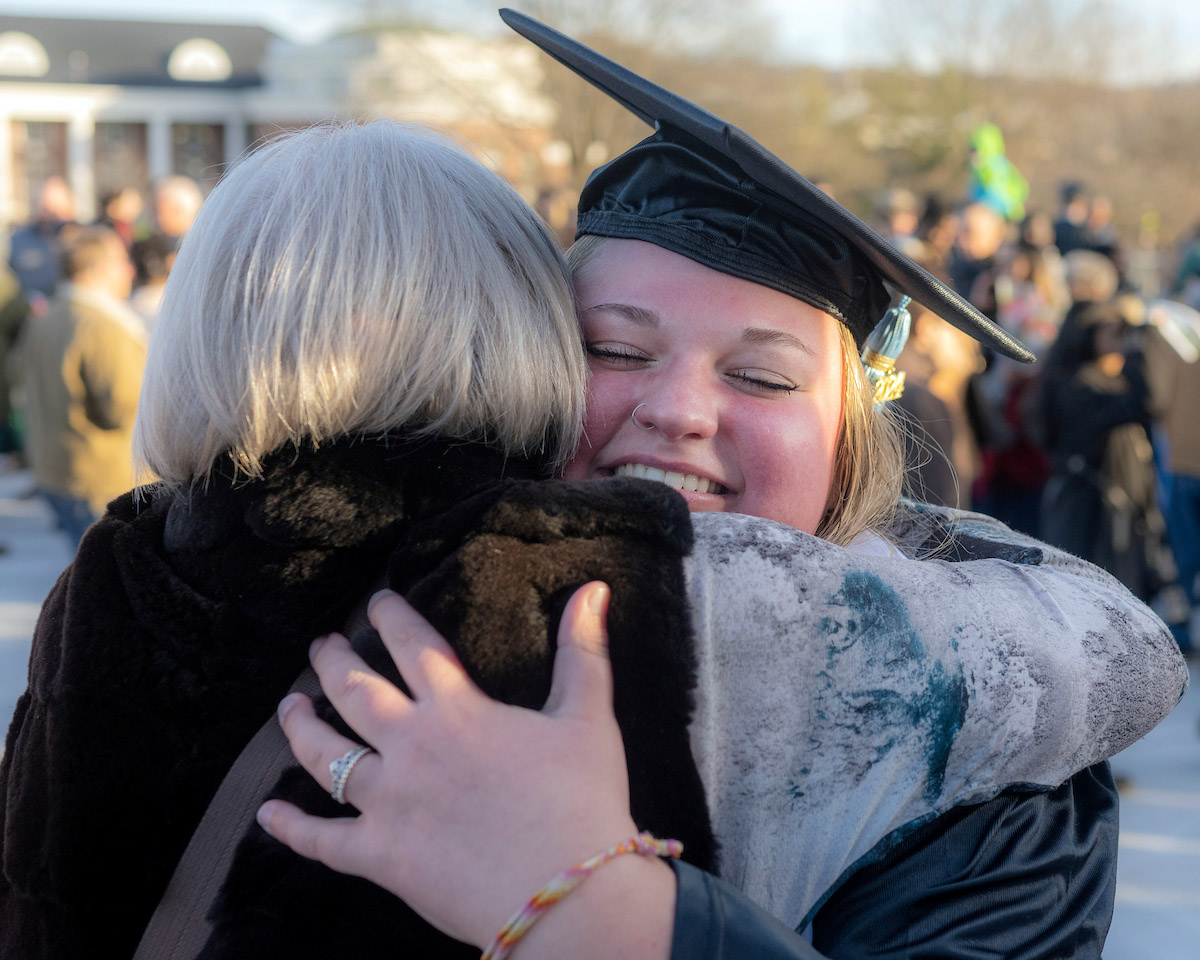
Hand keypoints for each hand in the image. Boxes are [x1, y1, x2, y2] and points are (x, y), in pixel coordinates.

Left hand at [257, 582, 642, 948]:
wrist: (569, 894)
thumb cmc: (583, 802)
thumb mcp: (589, 716)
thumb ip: (582, 650)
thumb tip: (594, 590)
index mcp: (457, 709)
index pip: (412, 645)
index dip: (390, 616)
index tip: (375, 601)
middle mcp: (412, 747)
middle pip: (355, 691)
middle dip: (332, 661)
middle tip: (320, 644)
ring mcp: (388, 803)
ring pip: (325, 755)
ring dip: (300, 726)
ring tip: (288, 705)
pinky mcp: (380, 857)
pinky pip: (321, 841)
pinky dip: (290, 827)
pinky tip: (269, 812)